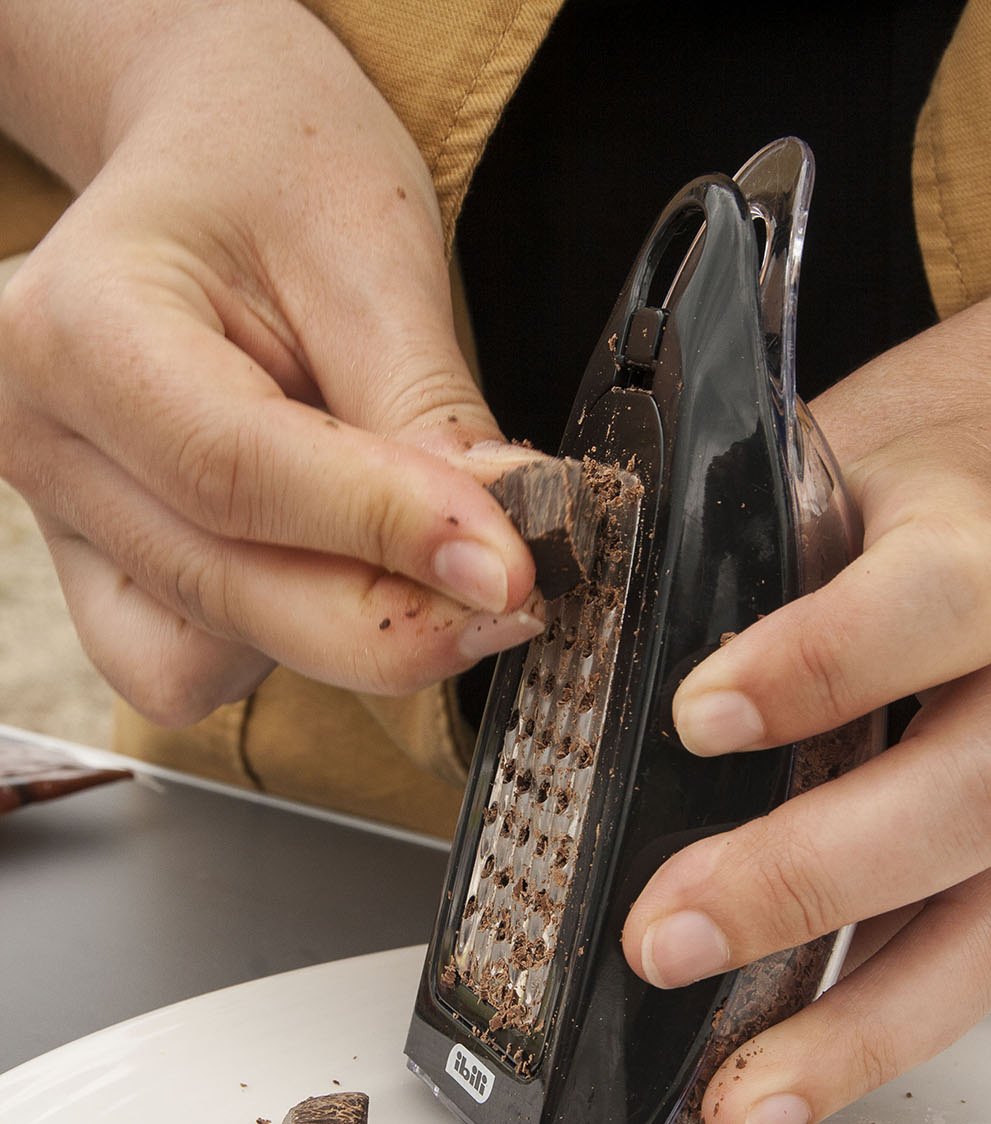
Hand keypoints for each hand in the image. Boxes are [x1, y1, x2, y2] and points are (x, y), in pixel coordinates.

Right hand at [0, 0, 539, 724]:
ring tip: (403, 539)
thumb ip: (428, 419)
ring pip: (205, 654)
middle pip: (224, 591)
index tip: (513, 569)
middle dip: (389, 621)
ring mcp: (56, 512)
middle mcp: (38, 431)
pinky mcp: (93, 568)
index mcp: (78, 323)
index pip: (239, 473)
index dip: (388, 535)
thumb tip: (496, 558)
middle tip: (511, 596)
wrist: (207, 156)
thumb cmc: (277, 168)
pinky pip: (182, 669)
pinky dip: (276, 645)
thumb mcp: (375, 256)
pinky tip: (328, 569)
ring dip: (334, 630)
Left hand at [622, 266, 990, 1123]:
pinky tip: (789, 1084)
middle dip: (813, 875)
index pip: (936, 600)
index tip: (698, 716)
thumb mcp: (827, 479)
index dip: (824, 662)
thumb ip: (733, 551)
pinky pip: (975, 968)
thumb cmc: (906, 500)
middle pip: (978, 789)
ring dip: (858, 1027)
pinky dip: (875, 1036)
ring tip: (737, 1104)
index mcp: (989, 546)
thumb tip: (554, 613)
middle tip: (666, 937)